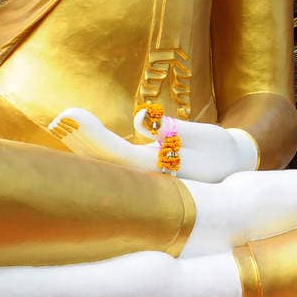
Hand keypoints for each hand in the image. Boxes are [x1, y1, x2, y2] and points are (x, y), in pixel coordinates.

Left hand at [48, 109, 256, 183]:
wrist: (235, 167)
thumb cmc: (219, 149)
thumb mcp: (201, 135)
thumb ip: (170, 129)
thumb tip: (142, 121)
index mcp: (159, 171)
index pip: (114, 154)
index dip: (90, 136)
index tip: (71, 116)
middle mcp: (147, 180)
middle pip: (103, 161)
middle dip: (80, 139)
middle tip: (61, 118)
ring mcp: (144, 179)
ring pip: (105, 164)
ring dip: (83, 144)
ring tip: (64, 124)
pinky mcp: (144, 174)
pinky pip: (113, 163)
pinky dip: (94, 148)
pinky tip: (79, 135)